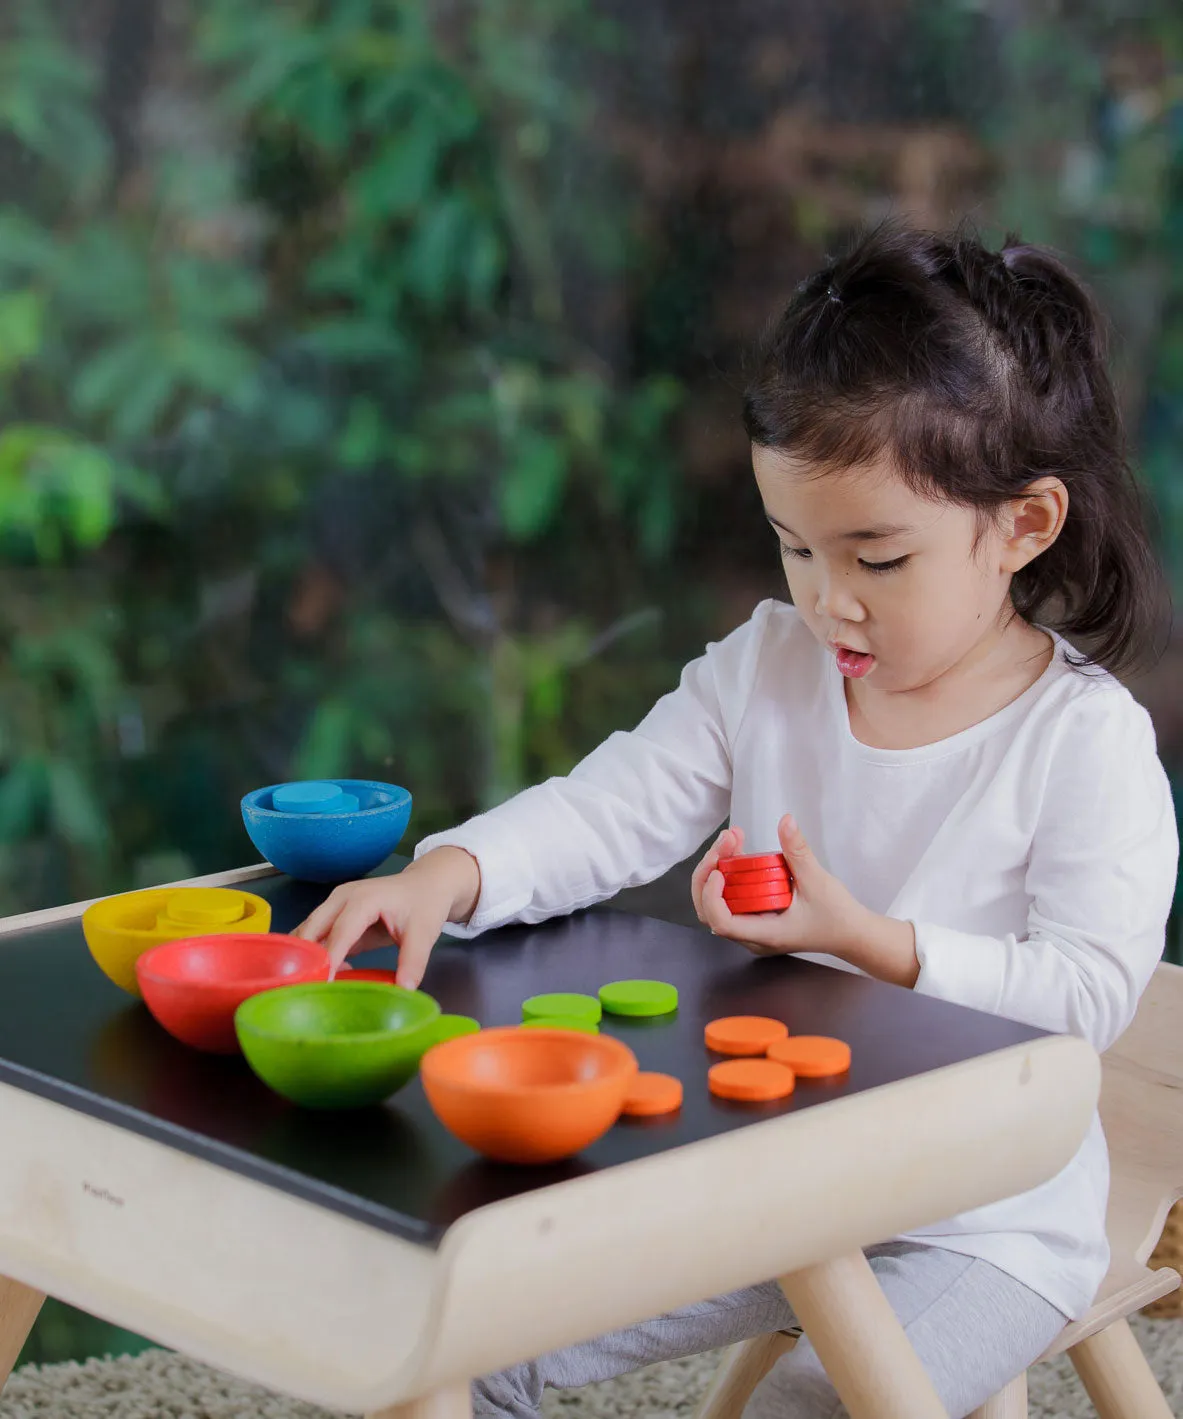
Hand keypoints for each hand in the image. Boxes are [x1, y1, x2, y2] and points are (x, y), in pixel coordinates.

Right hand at [292, 846, 481, 987]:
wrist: (426, 885)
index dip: (329, 960)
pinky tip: (331, 974)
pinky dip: (314, 955)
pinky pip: (316, 937)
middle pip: (312, 930)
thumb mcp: (424, 934)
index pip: (339, 933)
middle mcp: (342, 899)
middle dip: (306, 959)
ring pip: (307, 933)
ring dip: (306, 958)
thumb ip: (413, 961)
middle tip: (306, 990)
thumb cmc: (424, 905)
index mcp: (363, 900)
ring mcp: (334, 905)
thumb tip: (403, 990)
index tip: (322, 985)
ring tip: (313, 986)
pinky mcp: (334, 916)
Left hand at [692, 814, 869, 960]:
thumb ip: (798, 851)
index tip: (720, 870)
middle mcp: (752, 936)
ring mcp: (752, 930)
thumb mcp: (817, 880)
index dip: (712, 896)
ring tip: (731, 840)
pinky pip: (730, 900)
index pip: (721, 922)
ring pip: (717, 905)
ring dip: (716, 872)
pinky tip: (737, 852)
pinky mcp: (756, 919)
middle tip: (725, 842)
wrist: (851, 933)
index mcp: (765, 933)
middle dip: (708, 874)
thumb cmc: (837, 915)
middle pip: (709, 912)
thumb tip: (786, 821)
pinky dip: (728, 877)